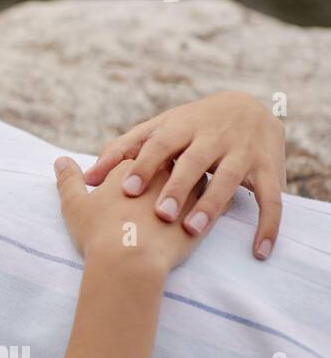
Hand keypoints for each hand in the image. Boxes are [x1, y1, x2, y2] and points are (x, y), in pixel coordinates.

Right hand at [55, 157, 212, 275]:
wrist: (129, 262)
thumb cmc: (98, 232)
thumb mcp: (74, 204)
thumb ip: (68, 179)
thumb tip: (61, 160)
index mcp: (134, 164)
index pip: (138, 155)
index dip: (133, 166)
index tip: (130, 179)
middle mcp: (163, 171)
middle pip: (171, 160)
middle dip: (167, 169)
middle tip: (161, 183)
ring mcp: (187, 191)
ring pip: (197, 176)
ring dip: (193, 182)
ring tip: (188, 194)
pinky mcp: (203, 214)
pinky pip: (216, 201)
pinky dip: (213, 203)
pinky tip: (208, 211)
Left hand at [81, 91, 285, 260]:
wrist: (251, 107)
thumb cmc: (190, 126)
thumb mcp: (159, 130)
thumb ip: (123, 151)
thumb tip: (86, 177)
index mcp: (182, 126)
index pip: (160, 144)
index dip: (144, 165)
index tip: (126, 189)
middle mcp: (213, 137)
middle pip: (193, 161)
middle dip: (177, 187)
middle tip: (159, 213)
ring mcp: (242, 152)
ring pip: (229, 179)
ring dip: (212, 205)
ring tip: (191, 230)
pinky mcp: (269, 170)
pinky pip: (271, 199)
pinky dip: (268, 224)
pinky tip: (258, 250)